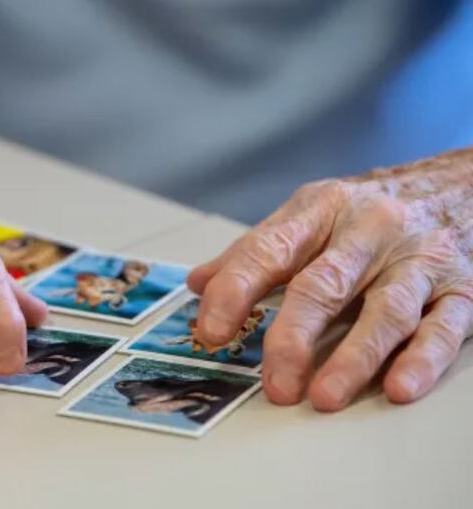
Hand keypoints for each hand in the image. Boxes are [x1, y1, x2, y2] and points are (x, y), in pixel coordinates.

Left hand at [187, 149, 472, 410]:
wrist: (461, 184)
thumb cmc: (371, 208)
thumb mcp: (309, 213)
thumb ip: (254, 251)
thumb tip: (198, 284)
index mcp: (321, 210)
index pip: (268, 250)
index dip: (235, 290)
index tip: (210, 331)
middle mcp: (370, 230)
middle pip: (324, 284)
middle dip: (293, 336)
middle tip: (274, 382)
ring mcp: (418, 259)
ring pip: (385, 310)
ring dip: (354, 358)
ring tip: (324, 397)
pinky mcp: (462, 288)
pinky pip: (443, 326)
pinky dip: (421, 359)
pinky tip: (398, 387)